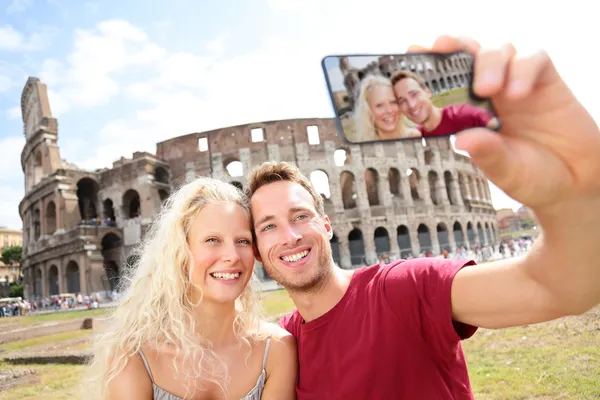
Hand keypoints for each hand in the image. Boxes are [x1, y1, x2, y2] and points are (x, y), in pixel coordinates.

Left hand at [408, 36, 599, 218]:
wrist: (574, 182)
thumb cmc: (532, 176)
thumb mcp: (506, 171)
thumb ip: (487, 154)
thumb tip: (461, 140)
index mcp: (470, 112)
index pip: (445, 81)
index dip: (429, 65)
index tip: (411, 54)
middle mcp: (490, 93)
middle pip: (469, 54)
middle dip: (452, 47)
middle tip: (440, 47)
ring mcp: (516, 84)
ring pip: (498, 51)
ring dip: (488, 62)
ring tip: (487, 89)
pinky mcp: (545, 81)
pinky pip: (533, 59)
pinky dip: (522, 69)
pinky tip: (517, 93)